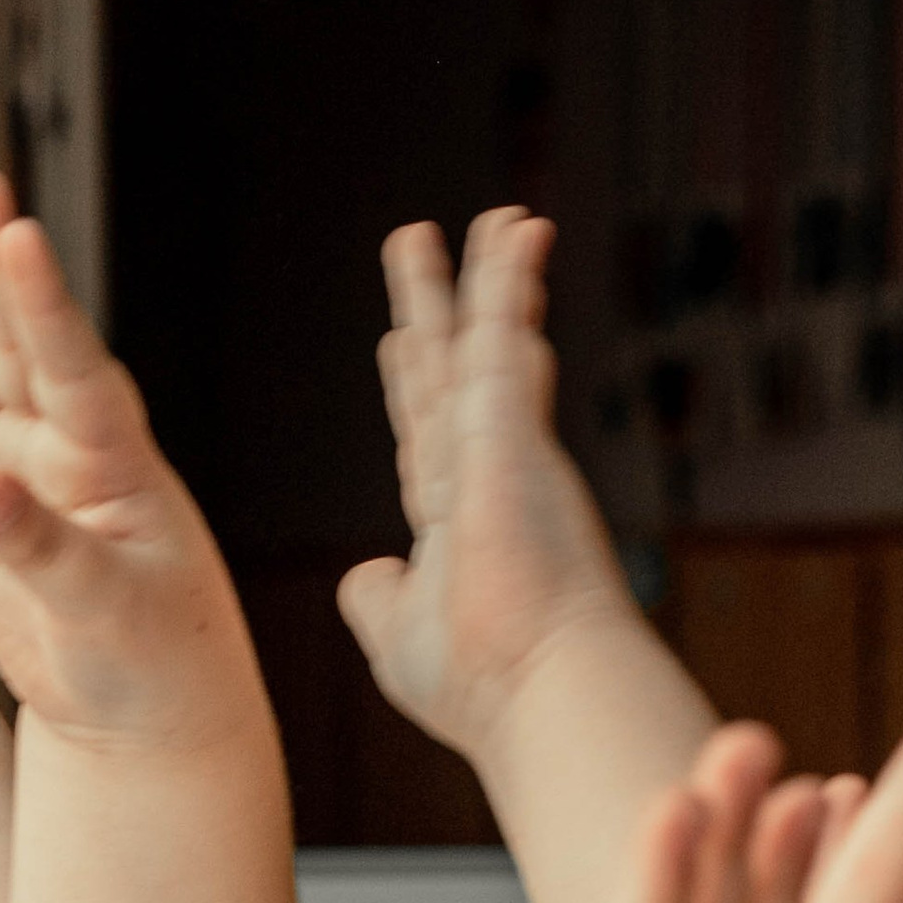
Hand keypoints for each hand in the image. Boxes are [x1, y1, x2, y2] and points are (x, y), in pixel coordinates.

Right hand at [0, 168, 254, 749]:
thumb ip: (45, 552)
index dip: (46, 308)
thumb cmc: (150, 668)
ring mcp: (15, 467)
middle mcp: (65, 452)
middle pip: (21, 345)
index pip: (77, 372)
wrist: (135, 713)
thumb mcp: (107, 615)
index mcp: (117, 469)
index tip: (20, 238)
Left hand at [338, 209, 643, 765]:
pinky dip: (509, 276)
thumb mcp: (398, 641)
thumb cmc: (478, 683)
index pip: (426, 442)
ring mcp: (502, 446)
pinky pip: (506, 325)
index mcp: (453, 528)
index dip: (412, 390)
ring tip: (495, 219)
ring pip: (487, 339)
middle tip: (418, 246)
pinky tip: (517, 228)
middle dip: (434, 311)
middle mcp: (481, 476)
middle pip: (448, 373)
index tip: (401, 345)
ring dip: (489, 277)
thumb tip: (363, 574)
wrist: (539, 683)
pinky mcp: (512, 422)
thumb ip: (376, 600)